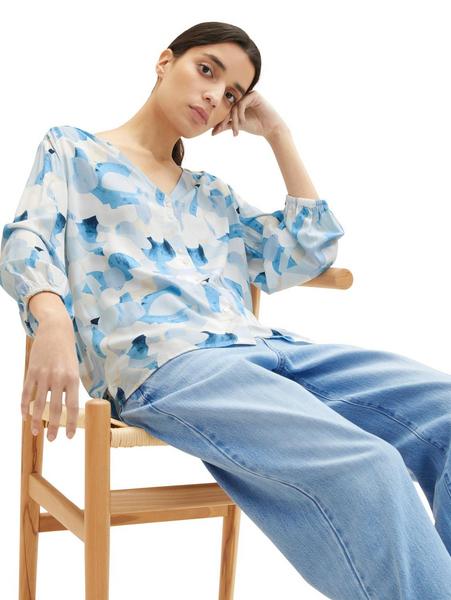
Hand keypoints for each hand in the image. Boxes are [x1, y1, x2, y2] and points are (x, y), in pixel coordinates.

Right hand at [22, 318, 79, 441]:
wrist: (56, 331)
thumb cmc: (67, 353)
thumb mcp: (74, 369)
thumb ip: (70, 388)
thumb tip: (67, 408)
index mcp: (72, 379)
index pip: (73, 406)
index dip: (70, 423)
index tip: (68, 437)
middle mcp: (58, 378)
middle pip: (55, 408)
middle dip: (53, 427)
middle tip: (52, 440)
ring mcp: (43, 375)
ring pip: (38, 404)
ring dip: (36, 420)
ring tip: (36, 432)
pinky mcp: (31, 372)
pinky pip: (26, 393)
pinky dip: (24, 407)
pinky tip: (24, 417)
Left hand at [211, 90, 287, 138]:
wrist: (270, 128)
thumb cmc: (256, 126)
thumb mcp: (238, 126)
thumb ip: (225, 126)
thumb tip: (212, 132)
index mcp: (237, 103)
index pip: (225, 110)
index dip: (220, 120)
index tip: (215, 131)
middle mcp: (242, 97)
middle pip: (228, 107)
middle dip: (225, 120)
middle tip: (224, 130)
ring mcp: (248, 95)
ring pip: (234, 105)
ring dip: (234, 119)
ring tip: (237, 129)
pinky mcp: (254, 95)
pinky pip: (242, 102)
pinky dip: (240, 112)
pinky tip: (243, 121)